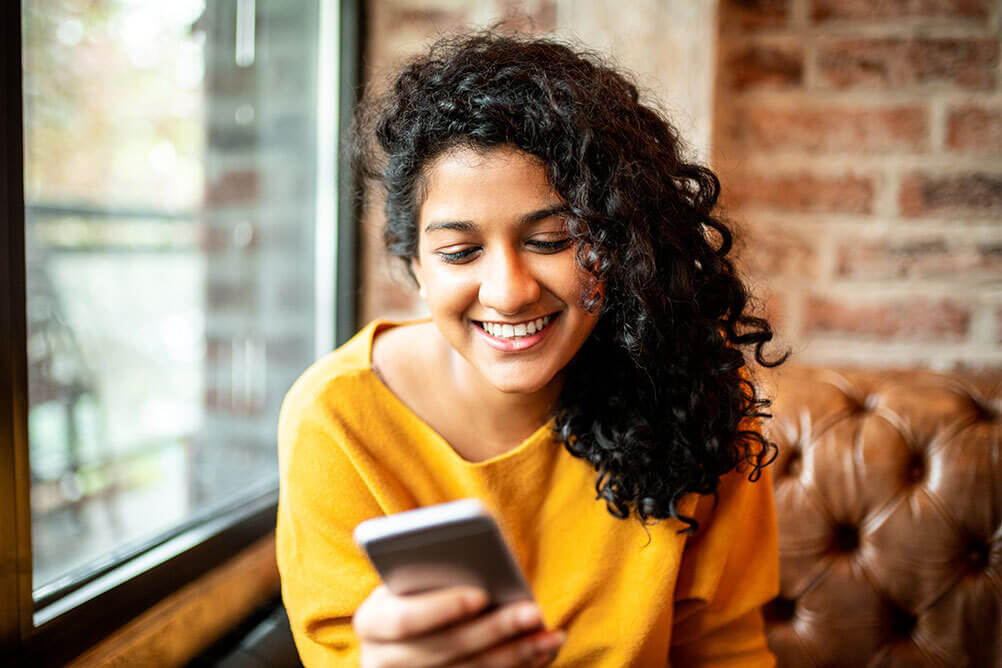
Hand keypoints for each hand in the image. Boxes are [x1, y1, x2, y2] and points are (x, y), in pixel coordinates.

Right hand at [353, 585, 565, 666]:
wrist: (405, 639)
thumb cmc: (418, 592)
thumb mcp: (414, 580)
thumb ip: (435, 571)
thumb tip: (483, 566)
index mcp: (372, 620)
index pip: (404, 619)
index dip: (442, 608)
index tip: (481, 594)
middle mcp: (382, 660)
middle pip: (445, 649)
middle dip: (494, 630)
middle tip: (533, 611)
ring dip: (516, 654)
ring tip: (550, 635)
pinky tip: (542, 651)